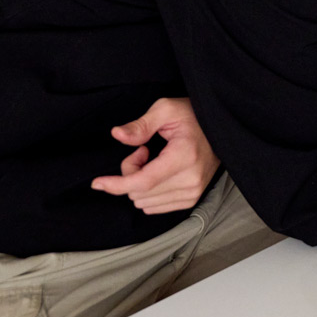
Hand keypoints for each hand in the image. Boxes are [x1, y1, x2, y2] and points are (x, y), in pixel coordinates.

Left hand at [90, 97, 220, 213]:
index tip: (97, 183)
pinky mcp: (191, 199)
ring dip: (140, 183)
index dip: (116, 184)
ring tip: (154, 159)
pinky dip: (149, 191)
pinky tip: (159, 173)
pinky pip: (154, 207)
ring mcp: (193, 192)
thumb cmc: (192, 116)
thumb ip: (140, 124)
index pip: (143, 182)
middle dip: (131, 172)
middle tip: (143, 150)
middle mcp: (190, 180)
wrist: (219, 129)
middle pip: (139, 192)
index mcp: (184, 157)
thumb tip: (117, 134)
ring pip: (144, 202)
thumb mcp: (165, 109)